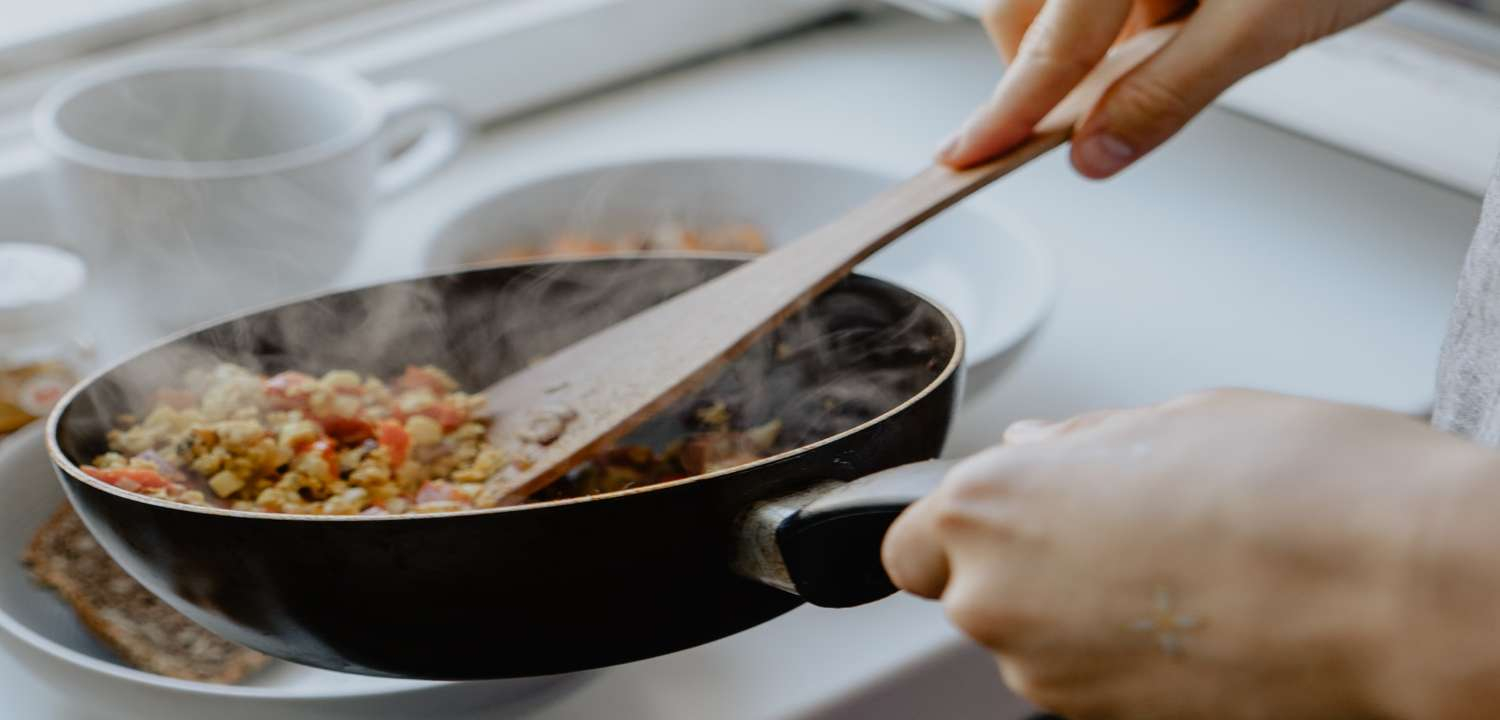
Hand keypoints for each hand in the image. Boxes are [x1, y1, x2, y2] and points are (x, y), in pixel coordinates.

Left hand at [883, 389, 1499, 718]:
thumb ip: (1079, 445)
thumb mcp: (1177, 419)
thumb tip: (1036, 449)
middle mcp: (999, 603)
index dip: (958, 529)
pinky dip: (1126, 655)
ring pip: (1035, 641)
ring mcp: (1054, 679)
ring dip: (1081, 610)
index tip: (1013, 513)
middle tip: (1122, 526)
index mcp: (991, 507)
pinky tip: (1202, 614)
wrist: (1402, 591)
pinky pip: (1090, 680)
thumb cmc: (1303, 488)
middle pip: (972, 594)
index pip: (906, 545)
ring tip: (1183, 567)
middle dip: (1026, 564)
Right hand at [941, 0, 1399, 176]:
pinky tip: (1192, 8)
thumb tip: (1097, 152)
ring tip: (1190, 27)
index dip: (1008, 108)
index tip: (965, 156)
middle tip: (1103, 104)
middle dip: (1050, 66)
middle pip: (1026, 9)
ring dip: (1100, 39)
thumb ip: (1171, 91)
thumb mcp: (1265, 20)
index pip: (1051, 40)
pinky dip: (1135, 14)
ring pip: (1064, 0)